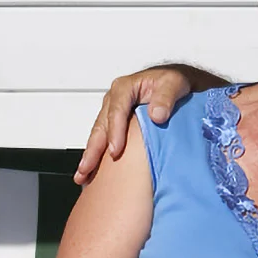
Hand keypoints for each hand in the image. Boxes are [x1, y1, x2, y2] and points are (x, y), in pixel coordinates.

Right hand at [74, 67, 195, 185]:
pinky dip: (98, 156)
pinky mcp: (115, 124)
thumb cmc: (172, 82)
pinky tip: (92, 172)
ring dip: (90, 156)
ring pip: (98, 135)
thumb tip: (157, 115)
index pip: (116, 111)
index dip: (114, 132)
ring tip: (82, 176)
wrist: (173, 84)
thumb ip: (166, 97)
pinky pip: (104, 140)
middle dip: (92, 149)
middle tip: (86, 169)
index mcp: (125, 88)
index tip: (115, 151)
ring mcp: (112, 112)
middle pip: (101, 126)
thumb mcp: (174, 83)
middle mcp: (114, 100)